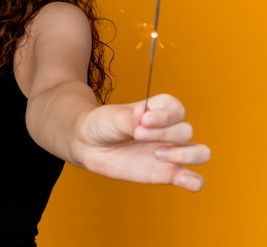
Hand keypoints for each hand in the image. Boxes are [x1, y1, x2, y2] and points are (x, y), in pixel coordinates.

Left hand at [78, 94, 210, 191]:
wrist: (89, 145)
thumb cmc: (102, 125)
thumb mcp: (112, 117)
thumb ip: (129, 119)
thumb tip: (143, 117)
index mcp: (159, 110)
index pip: (177, 109)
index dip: (165, 115)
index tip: (144, 120)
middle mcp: (170, 130)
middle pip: (186, 130)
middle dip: (163, 134)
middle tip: (137, 136)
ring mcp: (171, 152)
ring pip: (200, 153)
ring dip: (184, 154)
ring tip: (157, 155)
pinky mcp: (167, 173)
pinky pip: (193, 180)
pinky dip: (194, 181)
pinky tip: (182, 180)